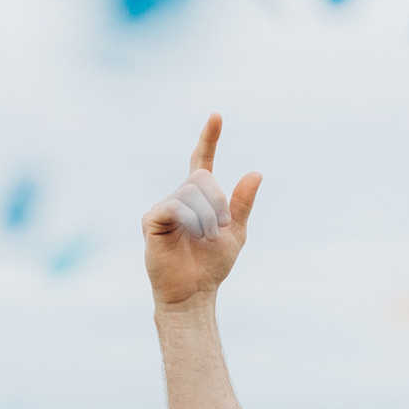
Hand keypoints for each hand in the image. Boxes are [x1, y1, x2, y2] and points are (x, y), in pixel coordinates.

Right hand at [142, 112, 260, 311]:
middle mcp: (179, 197)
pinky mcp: (152, 220)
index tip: (217, 115)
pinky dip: (190, 221)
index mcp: (199, 198)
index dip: (209, 138)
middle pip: (203, 178)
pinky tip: (189, 235)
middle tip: (216, 230)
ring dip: (206, 218)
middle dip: (218, 204)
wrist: (194, 292)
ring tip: (202, 238)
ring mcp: (164, 207)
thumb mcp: (235, 232)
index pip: (202, 161)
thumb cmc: (212, 265)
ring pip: (191, 192)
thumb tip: (256, 173)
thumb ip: (242, 204)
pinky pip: (175, 206)